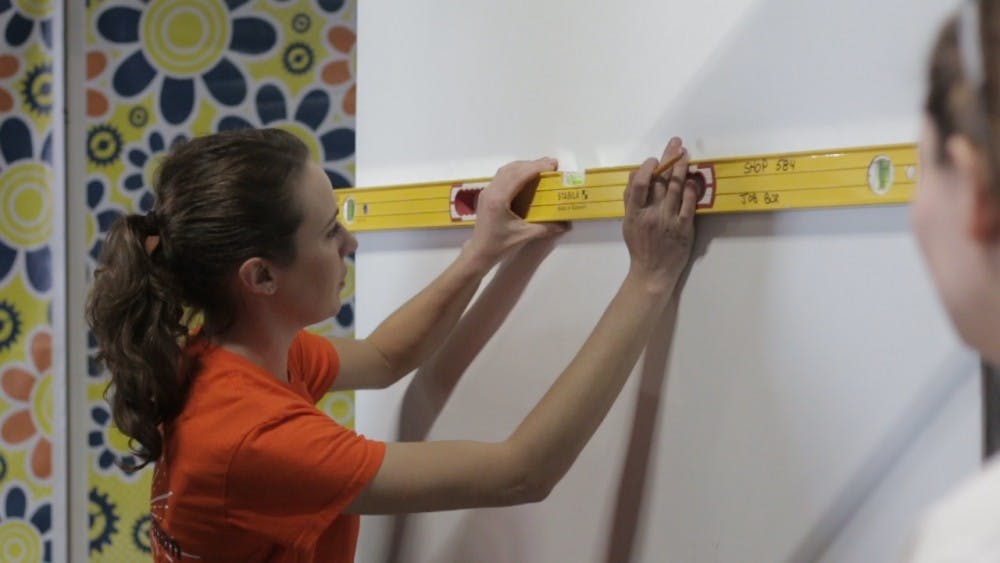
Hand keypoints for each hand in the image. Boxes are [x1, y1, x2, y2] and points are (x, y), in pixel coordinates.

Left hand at [464, 158, 568, 265]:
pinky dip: (516, 172)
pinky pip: (502, 176)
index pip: (519, 176)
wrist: (479, 252)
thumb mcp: (524, 235)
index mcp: (498, 199)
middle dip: (532, 164)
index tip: (553, 164)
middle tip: (551, 164)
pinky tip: (526, 176)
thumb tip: (565, 224)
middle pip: (512, 169)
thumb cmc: (499, 245)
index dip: (536, 167)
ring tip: (541, 167)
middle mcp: (491, 191)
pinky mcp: (487, 194)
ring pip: (506, 170)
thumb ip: (545, 228)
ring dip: (523, 166)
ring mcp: (487, 191)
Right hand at [622, 137, 698, 294]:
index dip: (646, 168)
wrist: (652, 272)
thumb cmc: (639, 247)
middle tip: (675, 143)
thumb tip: (636, 175)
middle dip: (668, 159)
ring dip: (681, 169)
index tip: (653, 159)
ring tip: (685, 155)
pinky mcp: (684, 227)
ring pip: (675, 188)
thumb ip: (630, 200)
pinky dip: (691, 190)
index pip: (638, 184)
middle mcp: (651, 214)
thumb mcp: (628, 223)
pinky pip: (689, 204)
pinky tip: (693, 179)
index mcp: (634, 213)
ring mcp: (668, 220)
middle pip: (659, 181)